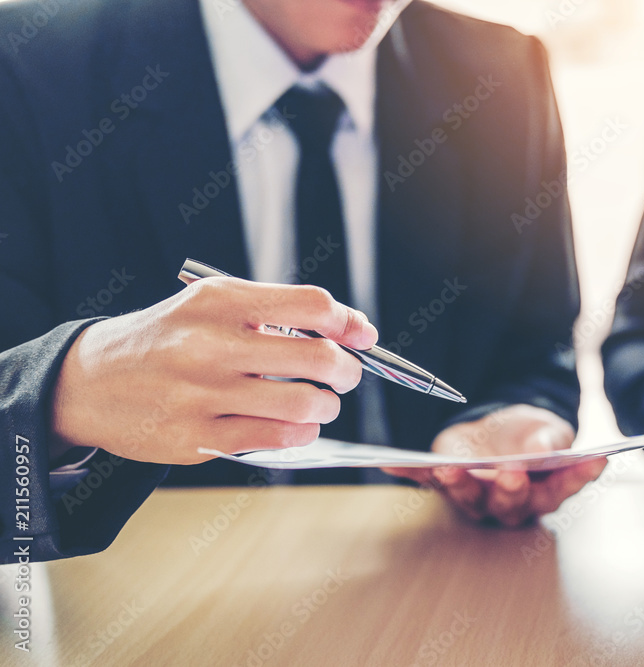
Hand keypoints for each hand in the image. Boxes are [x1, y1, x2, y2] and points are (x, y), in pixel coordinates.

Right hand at [52, 277, 377, 463]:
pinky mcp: (196, 438)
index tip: (362, 336)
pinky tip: (297, 425)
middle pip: (318, 357)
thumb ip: (279, 311)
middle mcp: (211, 345)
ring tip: (320, 402)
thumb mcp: (213, 304)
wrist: (90, 381)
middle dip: (348, 371)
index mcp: (220, 301)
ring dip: (327, 406)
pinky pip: (276, 438)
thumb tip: (355, 328)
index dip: (349, 322)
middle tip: (345, 376)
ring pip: (303, 404)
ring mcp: (202, 394)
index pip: (311, 304)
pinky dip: (301, 433)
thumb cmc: (168, 338)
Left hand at [384, 405, 605, 526]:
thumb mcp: (545, 429)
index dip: (578, 478)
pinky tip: (391, 464)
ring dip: (459, 486)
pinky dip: (408, 473)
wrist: (497, 432)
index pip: (564, 488)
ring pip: (469, 498)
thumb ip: (550, 439)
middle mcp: (510, 501)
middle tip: (512, 473)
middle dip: (512, 489)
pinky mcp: (447, 483)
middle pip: (513, 503)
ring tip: (450, 471)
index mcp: (544, 489)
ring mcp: (477, 495)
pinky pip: (425, 481)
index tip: (595, 461)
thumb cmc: (527, 437)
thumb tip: (546, 447)